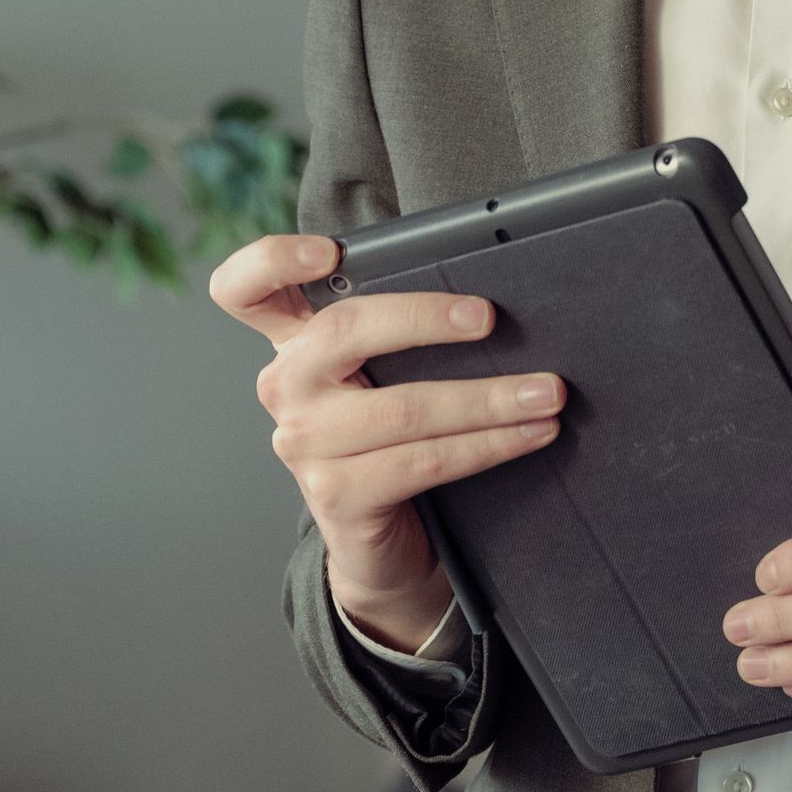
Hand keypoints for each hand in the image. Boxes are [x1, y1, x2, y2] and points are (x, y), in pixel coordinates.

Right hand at [211, 232, 567, 652]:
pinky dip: (489, 444)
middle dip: (427, 318)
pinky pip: (425, 460)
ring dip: (489, 398)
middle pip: (345, 330)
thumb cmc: (391, 438)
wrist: (379, 539)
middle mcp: (287, 387)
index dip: (273, 260)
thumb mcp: (381, 375)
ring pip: (405, 407)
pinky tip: (529, 434)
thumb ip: (399, 333)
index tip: (327, 252)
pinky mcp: (336, 494)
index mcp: (295, 344)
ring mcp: (305, 444)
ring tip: (546, 393)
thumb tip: (489, 303)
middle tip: (491, 319)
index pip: (246, 290)